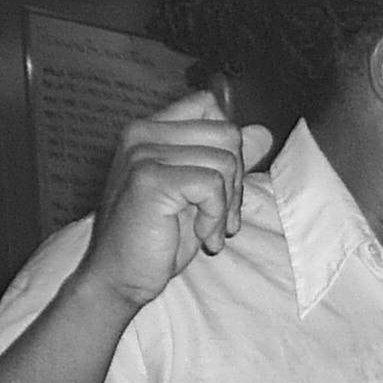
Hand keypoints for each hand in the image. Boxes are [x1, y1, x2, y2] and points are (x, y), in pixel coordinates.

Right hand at [78, 90, 273, 311]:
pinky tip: (200, 236)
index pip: (208, 105)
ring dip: (226, 207)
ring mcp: (143, 153)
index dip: (229, 145)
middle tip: (219, 217)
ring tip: (206, 231)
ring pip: (225, 162)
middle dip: (236, 181)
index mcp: (150, 131)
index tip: (221, 187)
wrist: (118, 278)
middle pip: (227, 134)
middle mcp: (142, 134)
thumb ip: (227, 160)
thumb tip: (264, 133)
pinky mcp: (149, 179)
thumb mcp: (200, 195)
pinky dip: (215, 217)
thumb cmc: (157, 239)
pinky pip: (212, 185)